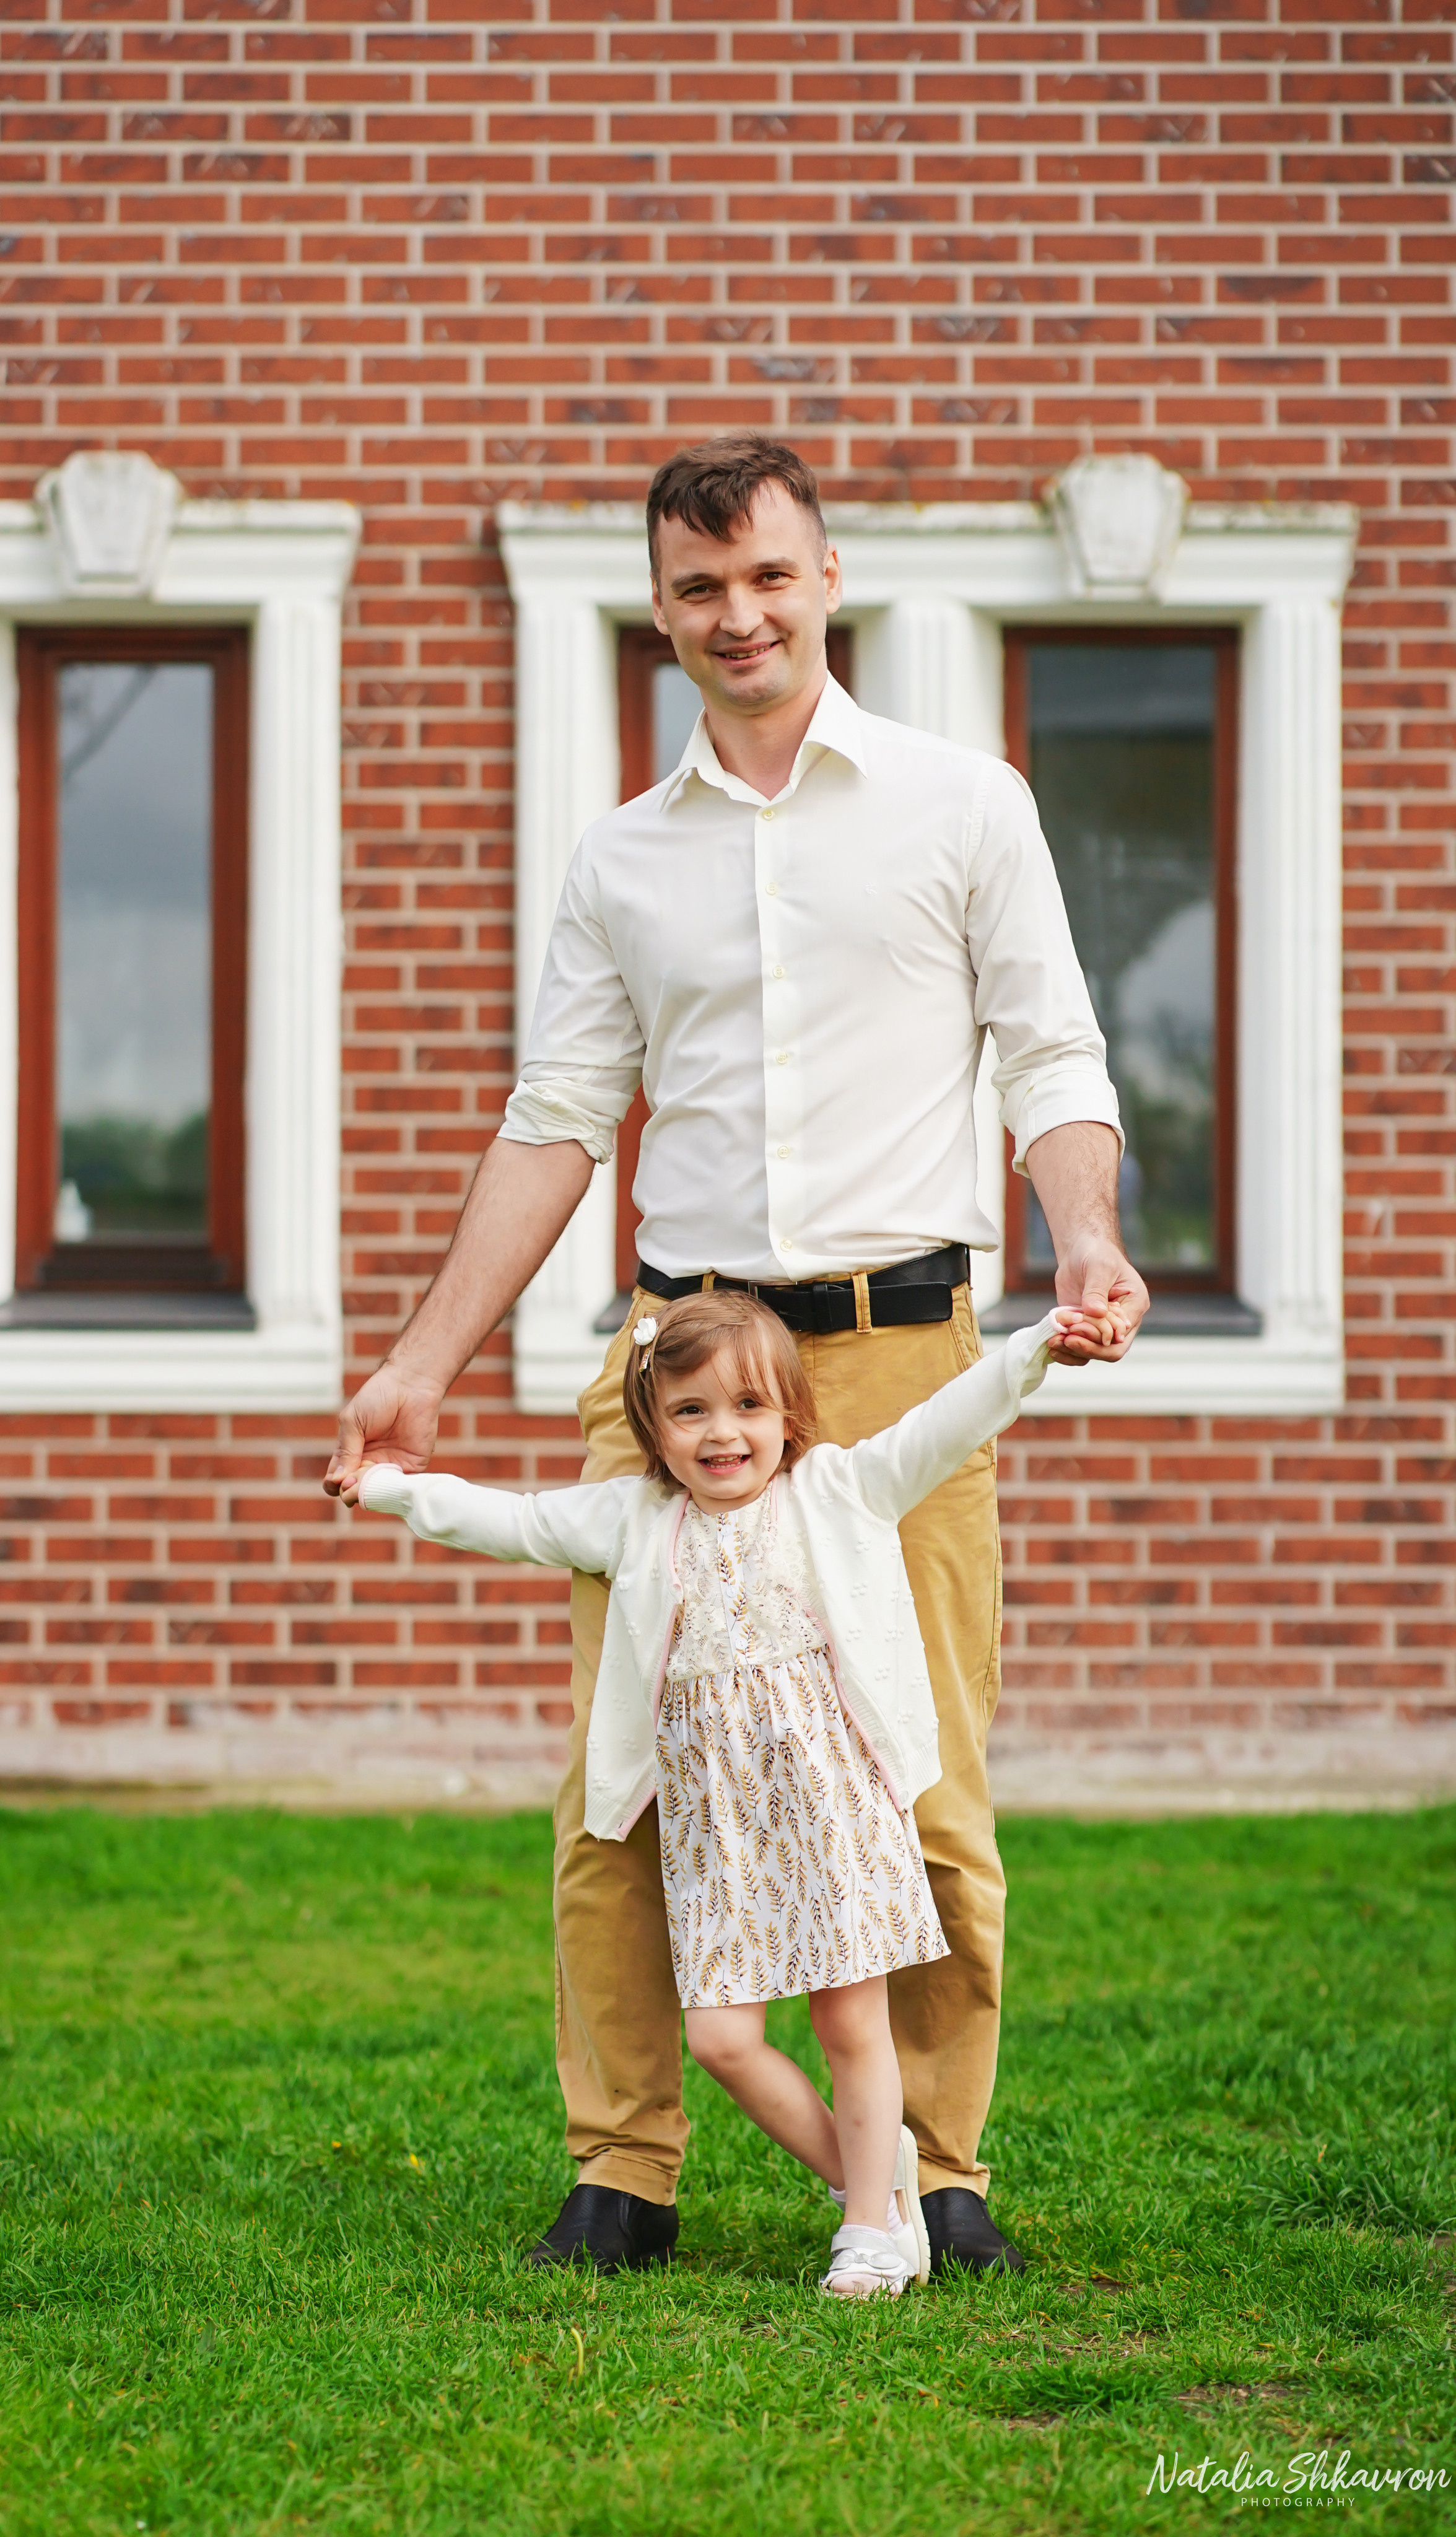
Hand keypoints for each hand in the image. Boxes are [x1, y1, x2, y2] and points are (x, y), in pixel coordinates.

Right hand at [323, 1361, 444, 1505]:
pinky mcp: (411, 1466)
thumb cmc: (377, 1397)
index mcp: (351, 1454)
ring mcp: (391, 1467)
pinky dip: (392, 1491)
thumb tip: (336, 1480)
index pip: (337, 1480)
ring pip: (377, 1493)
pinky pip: (401, 1487)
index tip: (337, 1480)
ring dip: (369, 1494)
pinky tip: (385, 1486)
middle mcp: (370, 1464)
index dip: (335, 1485)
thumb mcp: (353, 1421)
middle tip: (351, 1483)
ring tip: (364, 1483)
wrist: (410, 1385)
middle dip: (350, 1492)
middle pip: (355, 1490)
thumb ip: (346, 1451)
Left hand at [1047, 1234, 1148, 1367]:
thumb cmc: (1096, 1253)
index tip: (1077, 1328)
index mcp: (1134, 1306)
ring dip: (1073, 1351)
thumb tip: (1095, 1313)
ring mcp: (1103, 1327)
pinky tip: (1052, 1346)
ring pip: (1093, 1353)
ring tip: (1053, 1342)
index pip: (1122, 1335)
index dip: (1100, 1338)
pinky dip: (1066, 1351)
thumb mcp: (1099, 1267)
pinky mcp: (1085, 1328)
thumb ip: (1096, 1290)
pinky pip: (1080, 1348)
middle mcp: (1121, 1322)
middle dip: (1087, 1348)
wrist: (1081, 1250)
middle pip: (1110, 1351)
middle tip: (1065, 1338)